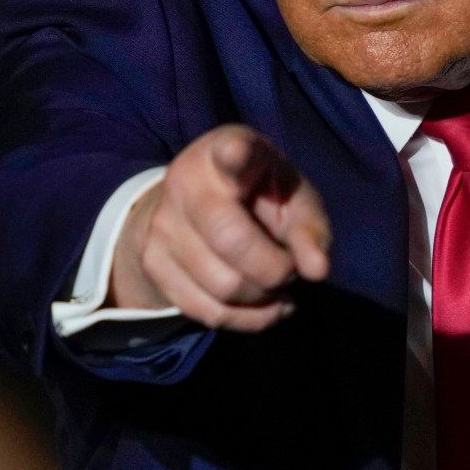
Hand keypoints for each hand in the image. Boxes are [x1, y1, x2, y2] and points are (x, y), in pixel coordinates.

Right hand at [111, 125, 331, 330]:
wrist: (195, 210)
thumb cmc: (261, 196)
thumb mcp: (294, 199)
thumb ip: (311, 229)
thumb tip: (317, 271)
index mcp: (226, 153)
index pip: (230, 154)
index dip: (235, 154)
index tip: (237, 151)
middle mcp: (185, 182)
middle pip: (233, 242)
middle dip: (277, 269)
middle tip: (288, 266)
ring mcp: (162, 224)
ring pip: (224, 286)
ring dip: (264, 296)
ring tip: (275, 282)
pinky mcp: (152, 263)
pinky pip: (209, 312)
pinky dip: (248, 319)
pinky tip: (265, 305)